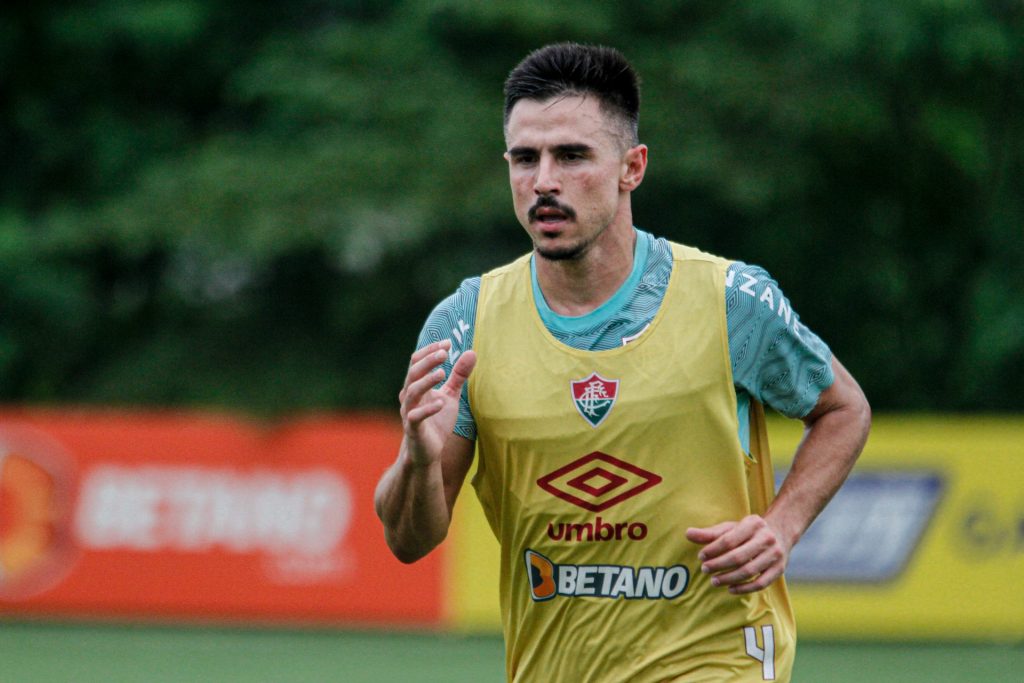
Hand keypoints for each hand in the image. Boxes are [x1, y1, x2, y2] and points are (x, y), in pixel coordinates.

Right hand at [399, 340, 475, 467]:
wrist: (427, 452)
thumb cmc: (436, 422)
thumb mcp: (450, 396)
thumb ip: (459, 376)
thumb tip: (471, 352)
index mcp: (416, 385)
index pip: (417, 361)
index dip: (430, 350)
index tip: (447, 342)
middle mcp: (410, 396)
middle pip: (413, 372)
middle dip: (428, 360)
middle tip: (445, 352)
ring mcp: (409, 412)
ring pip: (412, 392)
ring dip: (426, 381)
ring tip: (442, 373)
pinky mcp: (413, 428)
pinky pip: (416, 416)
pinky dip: (428, 409)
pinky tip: (441, 402)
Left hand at [685, 515, 789, 594]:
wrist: (780, 533)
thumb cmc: (748, 532)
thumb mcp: (730, 528)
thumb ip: (709, 533)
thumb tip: (687, 533)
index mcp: (753, 524)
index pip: (729, 540)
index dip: (712, 550)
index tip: (701, 557)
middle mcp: (766, 538)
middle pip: (738, 557)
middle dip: (718, 565)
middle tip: (704, 570)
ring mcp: (775, 555)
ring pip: (749, 571)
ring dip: (729, 578)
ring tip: (714, 581)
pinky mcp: (779, 569)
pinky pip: (761, 583)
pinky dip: (744, 589)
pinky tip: (730, 589)